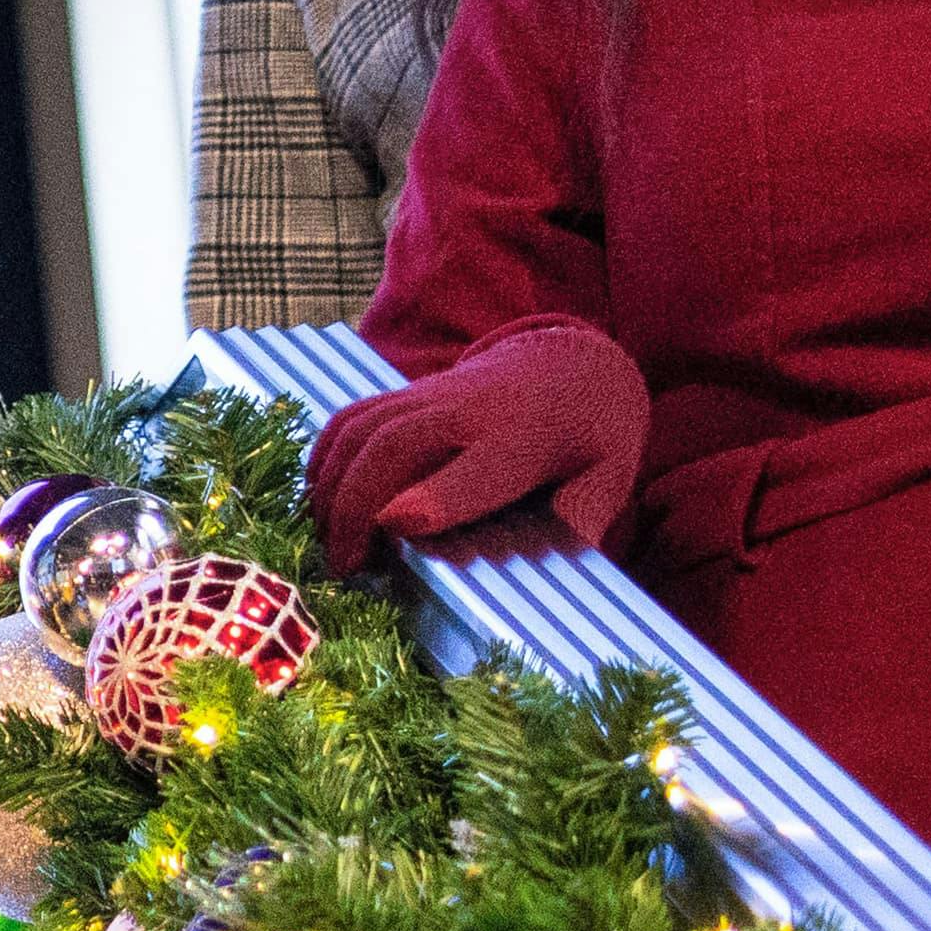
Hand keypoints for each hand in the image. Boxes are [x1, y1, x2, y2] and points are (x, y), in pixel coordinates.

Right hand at [309, 320, 649, 572]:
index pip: (474, 469)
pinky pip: (352, 416)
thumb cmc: (592, 432)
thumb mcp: (612, 474)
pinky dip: (325, 455)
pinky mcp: (407, 393)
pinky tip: (318, 497)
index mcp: (524, 438)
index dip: (433, 496)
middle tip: (344, 566)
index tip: (395, 527)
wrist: (571, 363)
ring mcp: (432, 394)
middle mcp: (469, 410)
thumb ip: (586, 514)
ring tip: (328, 544)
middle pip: (395, 444)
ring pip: (362, 429)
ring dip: (333, 486)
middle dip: (356, 504)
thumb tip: (560, 555)